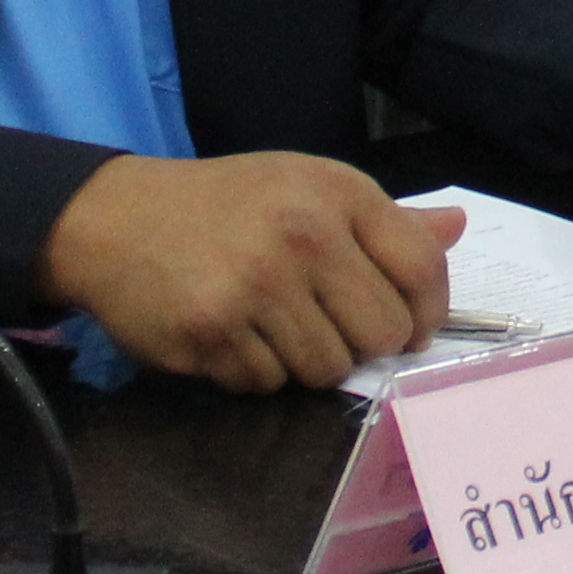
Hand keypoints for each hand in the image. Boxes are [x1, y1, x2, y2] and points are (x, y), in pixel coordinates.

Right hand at [40, 150, 458, 393]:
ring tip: (276, 324)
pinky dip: (257, 371)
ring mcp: (254, 288)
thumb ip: (386, 220)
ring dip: (308, 360)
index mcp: (337, 194)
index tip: (412, 326)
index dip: (429, 310)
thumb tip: (457, 228)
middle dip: (366, 344)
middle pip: (383, 334)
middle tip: (333, 326)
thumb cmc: (228, 204)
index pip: (422, 268)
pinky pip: (268, 384)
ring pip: (328, 369)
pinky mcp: (211, 334)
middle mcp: (302, 237)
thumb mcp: (309, 189)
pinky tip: (234, 334)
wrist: (116, 219)